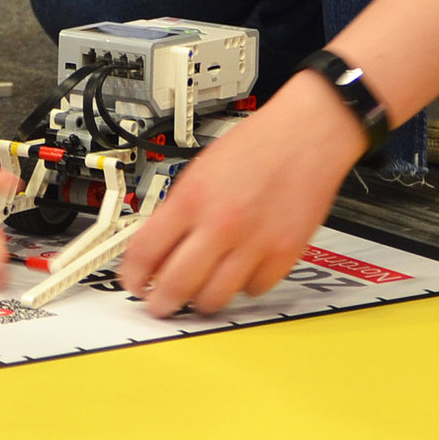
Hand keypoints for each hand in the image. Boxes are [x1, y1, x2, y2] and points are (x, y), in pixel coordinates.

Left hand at [116, 71, 366, 316]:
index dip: (132, 275)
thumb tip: (156, 246)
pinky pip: (253, 290)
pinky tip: (240, 272)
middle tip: (159, 305)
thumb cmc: (256, 145)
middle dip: (161, 302)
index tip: (133, 282)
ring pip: (214, 298)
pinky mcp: (283, 255)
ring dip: (201, 301)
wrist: (306, 134)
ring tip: (198, 295)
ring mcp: (253, 243)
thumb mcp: (199, 169)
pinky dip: (244, 287)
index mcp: (190, 199)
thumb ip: (177, 210)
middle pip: (175, 285)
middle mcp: (219, 224)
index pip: (145, 252)